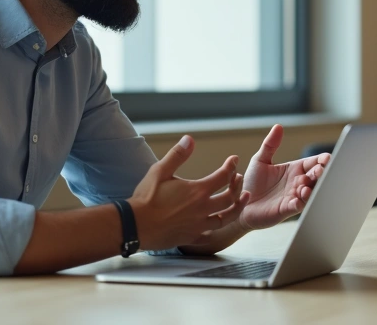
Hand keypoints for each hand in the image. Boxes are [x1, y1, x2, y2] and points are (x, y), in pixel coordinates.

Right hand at [128, 135, 250, 250]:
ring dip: (236, 209)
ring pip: (225, 219)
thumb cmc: (146, 198)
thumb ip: (177, 155)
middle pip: (230, 198)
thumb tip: (190, 139)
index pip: (223, 176)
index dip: (230, 166)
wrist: (135, 225)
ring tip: (241, 201)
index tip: (234, 159)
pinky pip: (209, 236)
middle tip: (239, 179)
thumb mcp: (160, 171)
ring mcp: (198, 225)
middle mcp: (203, 209)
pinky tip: (215, 227)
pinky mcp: (190, 237)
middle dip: (237, 187)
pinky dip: (215, 230)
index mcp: (198, 191)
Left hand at [236, 124, 329, 230]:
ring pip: (311, 191)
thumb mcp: (260, 160)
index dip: (322, 160)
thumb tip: (278, 126)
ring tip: (308, 184)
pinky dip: (302, 201)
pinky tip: (302, 195)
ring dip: (313, 188)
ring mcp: (294, 196)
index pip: (313, 162)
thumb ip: (270, 144)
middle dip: (321, 173)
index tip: (326, 158)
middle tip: (321, 170)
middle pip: (316, 177)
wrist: (242, 204)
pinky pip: (299, 205)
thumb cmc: (253, 183)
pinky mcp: (287, 209)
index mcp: (294, 169)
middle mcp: (297, 182)